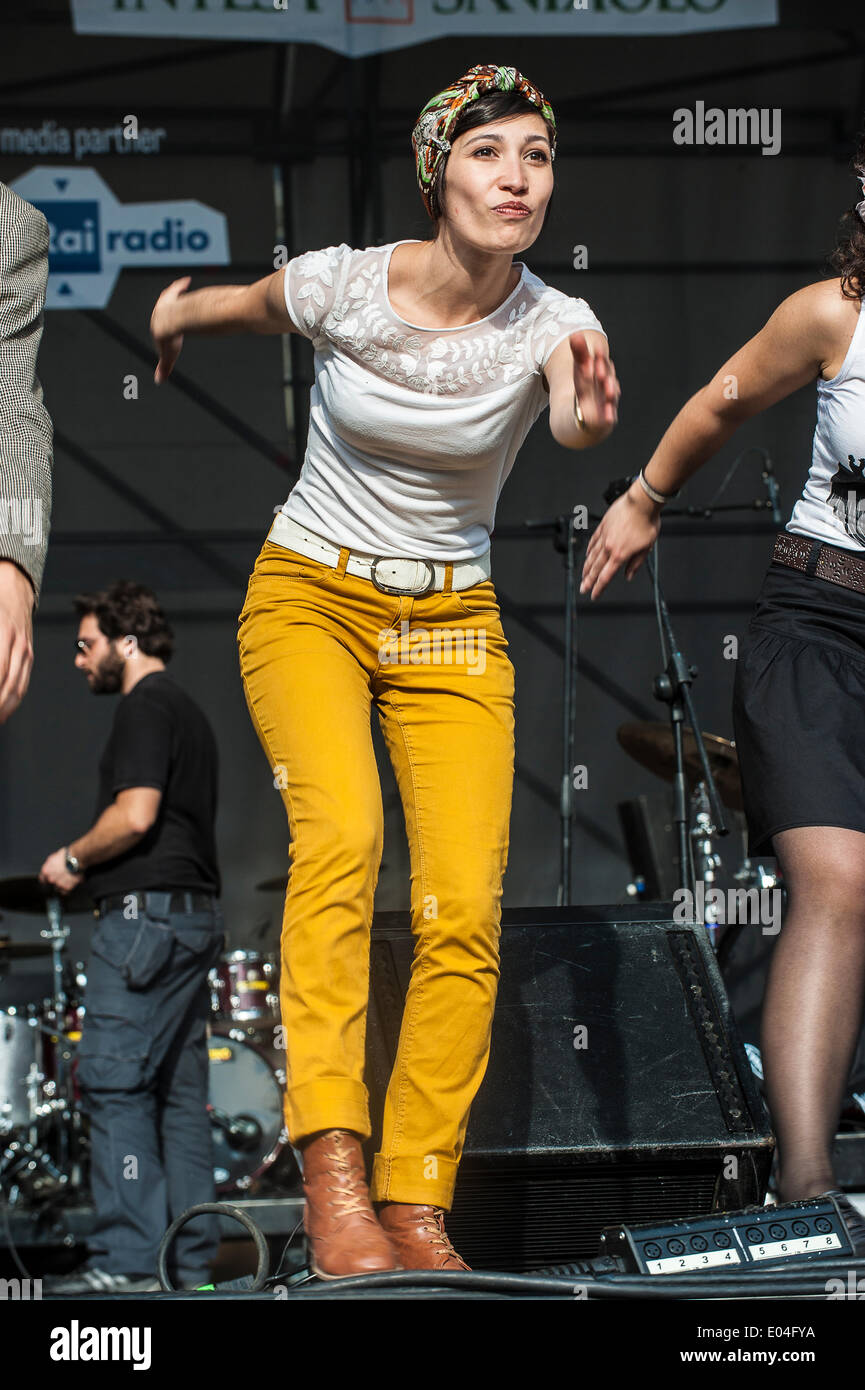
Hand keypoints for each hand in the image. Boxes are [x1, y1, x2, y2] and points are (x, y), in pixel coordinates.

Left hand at [0, 561, 34, 721]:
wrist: (13, 586)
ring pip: (17, 688)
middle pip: (8, 685)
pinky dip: (14, 700)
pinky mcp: (28, 655)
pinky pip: (23, 682)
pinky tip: (4, 710)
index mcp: (3, 633)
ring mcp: (25, 650)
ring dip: (4, 708)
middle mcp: (17, 644)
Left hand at [39, 848, 83, 894]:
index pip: (42, 880)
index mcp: (45, 872)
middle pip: (51, 885)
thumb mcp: (53, 857)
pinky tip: (71, 884)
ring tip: (67, 880)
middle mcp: (50, 879)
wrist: (76, 858)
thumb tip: (50, 868)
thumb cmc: (66, 855)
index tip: (49, 880)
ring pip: (58, 889)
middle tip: (61, 878)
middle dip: (55, 882)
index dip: (47, 880)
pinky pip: (66, 892)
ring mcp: (58, 884)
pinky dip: (68, 889)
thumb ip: (49, 865)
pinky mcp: (67, 888)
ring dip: (62, 886)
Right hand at [150, 276, 190, 383]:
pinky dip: (180, 285)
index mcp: (157, 326)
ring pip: (168, 297)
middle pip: (163, 309)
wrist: (173, 322)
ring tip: (178, 289)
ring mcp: (166, 302)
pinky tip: (186, 281)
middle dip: (167, 308)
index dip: (165, 328)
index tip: (169, 329)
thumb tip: (159, 380)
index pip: (160, 327)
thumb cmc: (171, 338)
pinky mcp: (174, 294)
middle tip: (172, 305)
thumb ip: (165, 366)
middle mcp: (158, 312)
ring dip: (173, 293)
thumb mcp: (169, 354)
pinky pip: (177, 288)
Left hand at [571, 332, 619, 432]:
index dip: (599, 357)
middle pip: (607, 377)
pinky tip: (608, 417)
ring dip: (610, 392)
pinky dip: (609, 416)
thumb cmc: (587, 389)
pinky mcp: (606, 417)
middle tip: (599, 370)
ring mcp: (608, 401)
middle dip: (604, 373)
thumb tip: (575, 334)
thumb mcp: (581, 371)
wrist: (590, 417)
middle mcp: (607, 386)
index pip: (601, 363)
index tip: (596, 350)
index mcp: (601, 372)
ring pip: (611, 396)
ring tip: (609, 390)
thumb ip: (580, 354)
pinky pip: (608, 417)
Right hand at [581, 480, 661, 599]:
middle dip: (588, 581)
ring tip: (583, 575)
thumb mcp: (646, 547)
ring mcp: (604, 535)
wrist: (641, 502)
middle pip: (595, 568)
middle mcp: (609, 546)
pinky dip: (589, 549)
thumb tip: (629, 575)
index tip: (594, 595)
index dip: (599, 588)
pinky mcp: (603, 525)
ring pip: (591, 555)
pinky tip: (587, 554)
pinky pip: (593, 541)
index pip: (606, 576)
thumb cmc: (647, 522)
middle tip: (583, 589)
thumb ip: (636, 563)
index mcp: (620, 554)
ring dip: (586, 567)